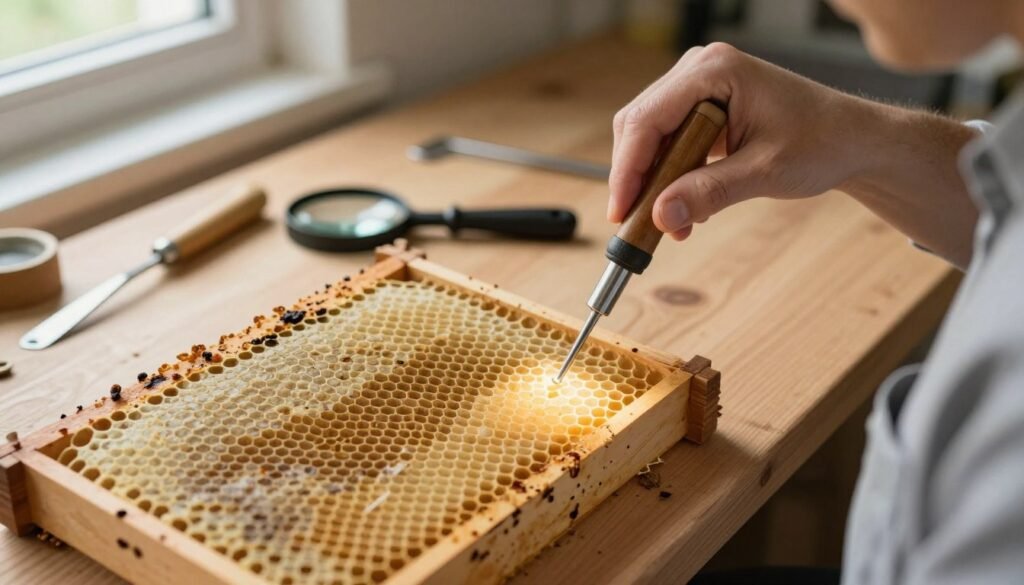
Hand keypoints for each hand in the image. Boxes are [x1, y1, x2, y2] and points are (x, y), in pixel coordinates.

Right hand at [609, 43, 882, 240]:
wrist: (851, 140)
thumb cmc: (821, 142)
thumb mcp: (765, 172)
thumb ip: (710, 192)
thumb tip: (661, 216)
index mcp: (714, 70)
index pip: (647, 119)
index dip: (627, 169)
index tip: (621, 211)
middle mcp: (699, 69)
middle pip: (639, 126)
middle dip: (637, 179)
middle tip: (639, 225)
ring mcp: (698, 86)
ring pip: (648, 138)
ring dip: (653, 183)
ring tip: (672, 223)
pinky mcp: (701, 107)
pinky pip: (667, 142)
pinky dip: (669, 177)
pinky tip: (685, 206)